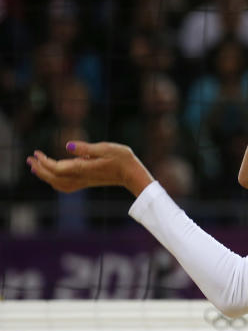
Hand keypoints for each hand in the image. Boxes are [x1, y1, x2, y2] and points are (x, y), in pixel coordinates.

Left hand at [27, 141, 154, 195]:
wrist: (133, 174)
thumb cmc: (122, 159)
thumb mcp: (106, 148)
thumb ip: (86, 148)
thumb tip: (66, 145)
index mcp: (83, 168)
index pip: (57, 168)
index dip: (44, 162)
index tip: (36, 153)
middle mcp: (81, 177)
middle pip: (53, 177)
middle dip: (40, 169)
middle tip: (30, 159)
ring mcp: (83, 181)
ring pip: (57, 183)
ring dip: (45, 176)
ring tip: (36, 167)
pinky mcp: (87, 182)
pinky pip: (65, 185)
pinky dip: (54, 181)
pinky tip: (53, 175)